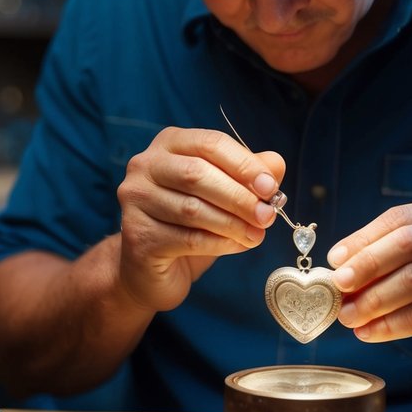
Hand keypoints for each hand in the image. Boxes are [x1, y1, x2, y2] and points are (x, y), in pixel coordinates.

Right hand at [116, 126, 284, 311]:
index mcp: (169, 144)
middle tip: (267, 215)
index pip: (210, 144)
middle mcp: (145, 166)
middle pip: (197, 174)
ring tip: (257, 234)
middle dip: (239, 196)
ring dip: (233, 223)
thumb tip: (275, 165)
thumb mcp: (224, 194)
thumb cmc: (192, 224)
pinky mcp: (138, 235)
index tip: (271, 186)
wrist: (153, 268)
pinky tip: (238, 245)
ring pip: (192, 209)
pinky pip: (187, 238)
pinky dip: (220, 243)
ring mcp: (136, 200)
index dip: (244, 165)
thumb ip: (248, 175)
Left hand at [328, 196, 411, 372]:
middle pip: (407, 244)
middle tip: (338, 286)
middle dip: (366, 266)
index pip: (399, 219)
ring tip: (347, 315)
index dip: (362, 240)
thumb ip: (386, 256)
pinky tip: (368, 332)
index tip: (334, 260)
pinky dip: (388, 325)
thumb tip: (337, 269)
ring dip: (372, 300)